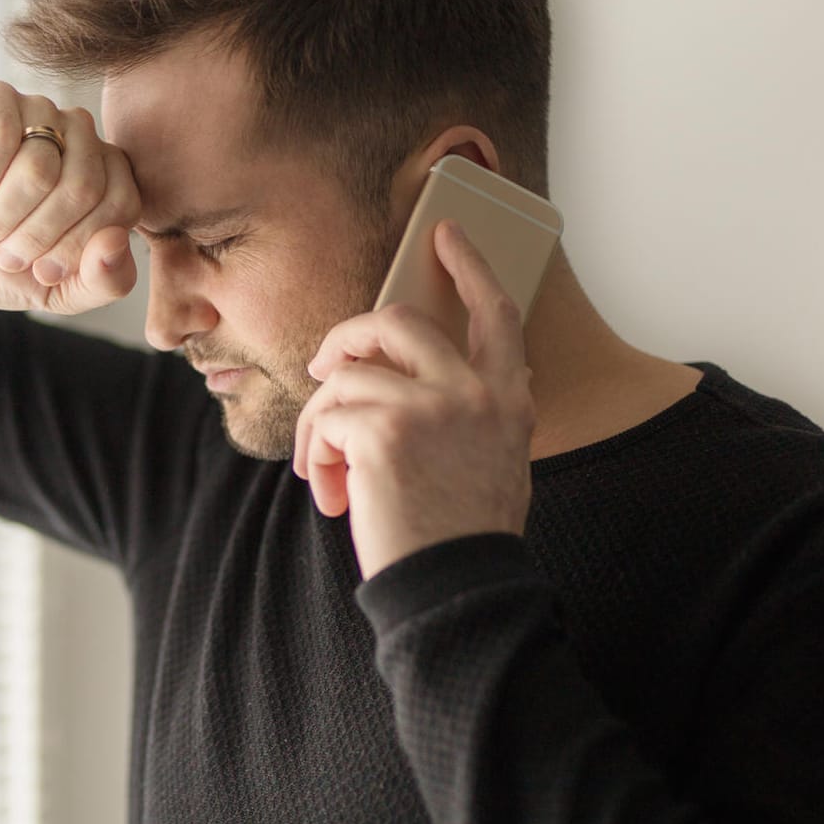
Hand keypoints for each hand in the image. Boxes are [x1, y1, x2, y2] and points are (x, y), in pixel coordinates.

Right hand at [0, 80, 140, 314]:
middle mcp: (81, 136)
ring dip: (2, 216)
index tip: (42, 272)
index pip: (120, 204)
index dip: (78, 248)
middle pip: (81, 186)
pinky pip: (0, 135)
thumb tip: (118, 242)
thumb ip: (105, 281)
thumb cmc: (1, 263)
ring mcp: (39, 111)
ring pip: (39, 165)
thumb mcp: (59, 292)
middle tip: (5, 257)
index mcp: (110, 176)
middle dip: (37, 237)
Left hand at [293, 221, 534, 578]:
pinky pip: (325, 417)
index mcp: (509, 399)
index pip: (496, 312)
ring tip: (325, 473)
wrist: (455, 589)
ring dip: (319, 425)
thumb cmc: (460, 536)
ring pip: (345, 377)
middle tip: (321, 368)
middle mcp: (476, 392)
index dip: (471, 266)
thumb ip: (461, 413)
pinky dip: (314, 455)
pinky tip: (330, 495)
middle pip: (396, 320)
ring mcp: (431, 406)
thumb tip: (386, 381)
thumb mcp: (488, 462)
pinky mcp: (383, 430)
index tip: (446, 234)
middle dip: (347, 337)